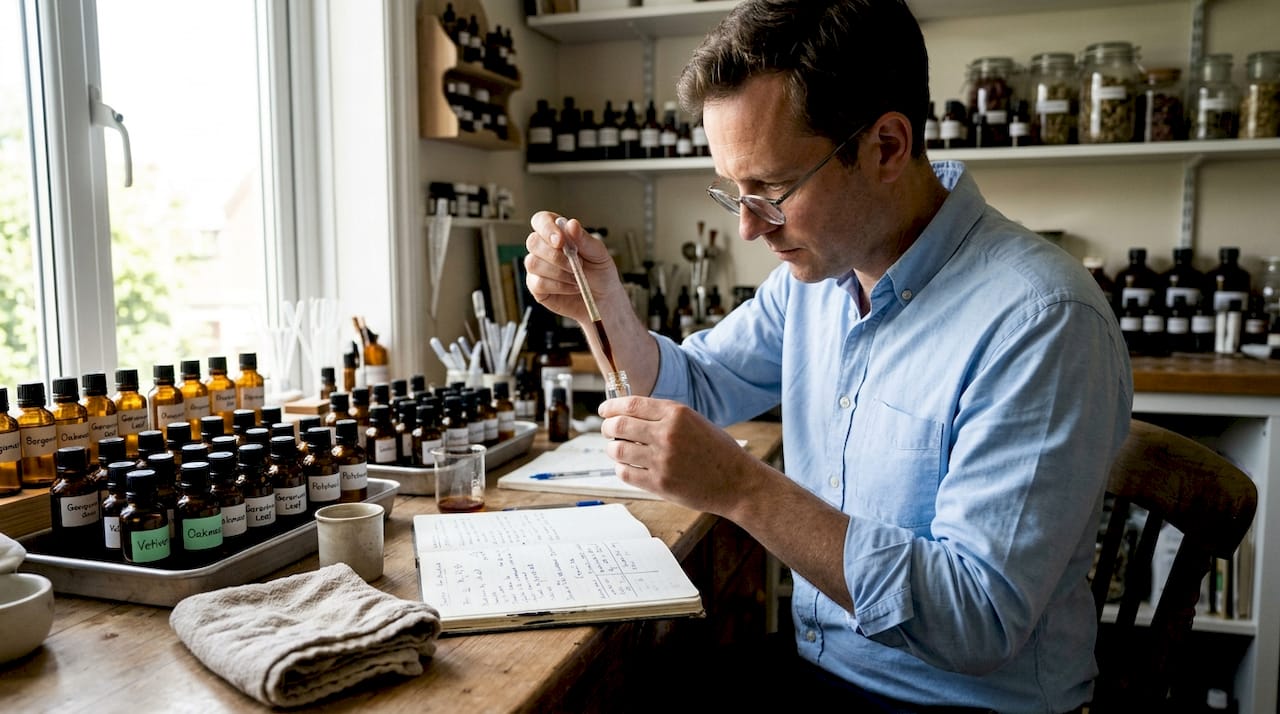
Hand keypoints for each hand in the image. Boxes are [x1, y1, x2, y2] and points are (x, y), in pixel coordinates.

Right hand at [525, 212, 619, 324]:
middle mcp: (544, 248)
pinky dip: (558, 286)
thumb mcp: (598, 253)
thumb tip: (571, 224)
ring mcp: (537, 267)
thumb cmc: (600, 273)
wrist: (603, 299)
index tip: (560, 241)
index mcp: (558, 233)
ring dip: (559, 272)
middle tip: (576, 265)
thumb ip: (584, 239)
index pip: (541, 220)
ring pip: (533, 263)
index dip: (546, 228)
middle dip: (555, 255)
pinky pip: (538, 283)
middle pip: (533, 242)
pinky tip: (571, 287)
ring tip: (577, 278)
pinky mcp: (536, 287)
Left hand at [598, 395, 758, 515]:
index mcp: (677, 413)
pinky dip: (621, 468)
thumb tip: (629, 414)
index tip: (604, 410)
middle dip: (607, 427)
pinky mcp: (660, 484)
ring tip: (617, 449)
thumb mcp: (695, 422)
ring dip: (612, 448)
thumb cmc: (719, 452)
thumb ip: (665, 417)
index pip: (631, 404)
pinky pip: (626, 473)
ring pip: (618, 450)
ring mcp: (662, 460)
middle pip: (619, 425)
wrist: (738, 482)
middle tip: (607, 431)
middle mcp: (667, 434)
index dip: (611, 406)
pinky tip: (626, 466)